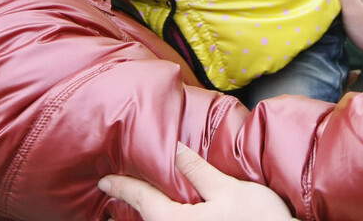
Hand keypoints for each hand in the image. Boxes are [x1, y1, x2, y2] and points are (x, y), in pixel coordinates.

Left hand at [99, 142, 293, 219]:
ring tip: (139, 199)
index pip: (142, 200)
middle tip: (117, 188)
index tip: (104, 181)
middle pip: (147, 218)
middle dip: (132, 203)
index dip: (122, 188)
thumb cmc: (259, 220)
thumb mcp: (228, 190)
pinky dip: (163, 218)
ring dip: (148, 212)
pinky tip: (168, 212)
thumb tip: (174, 149)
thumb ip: (197, 171)